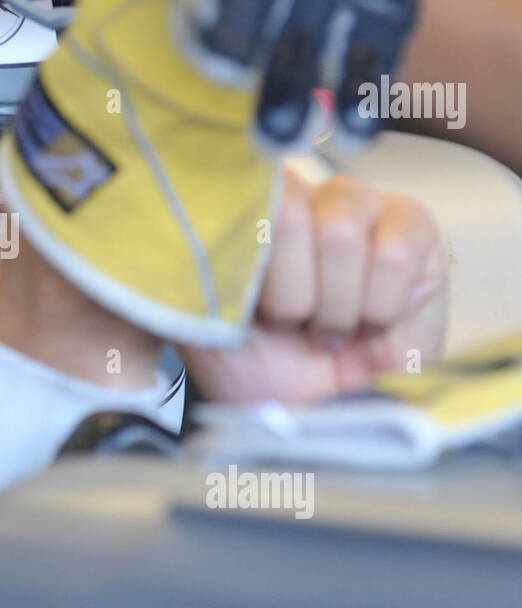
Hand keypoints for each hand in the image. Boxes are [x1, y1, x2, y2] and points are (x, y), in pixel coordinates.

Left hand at [180, 170, 447, 403]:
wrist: (316, 413)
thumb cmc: (259, 367)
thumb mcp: (207, 324)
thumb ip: (195, 274)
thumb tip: (194, 228)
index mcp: (242, 209)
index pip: (238, 201)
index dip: (252, 268)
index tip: (252, 312)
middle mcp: (299, 193)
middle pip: (289, 214)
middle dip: (292, 295)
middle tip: (298, 327)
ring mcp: (357, 203)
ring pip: (340, 232)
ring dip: (336, 304)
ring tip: (333, 329)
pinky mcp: (413, 226)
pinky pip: (395, 253)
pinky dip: (382, 305)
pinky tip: (374, 322)